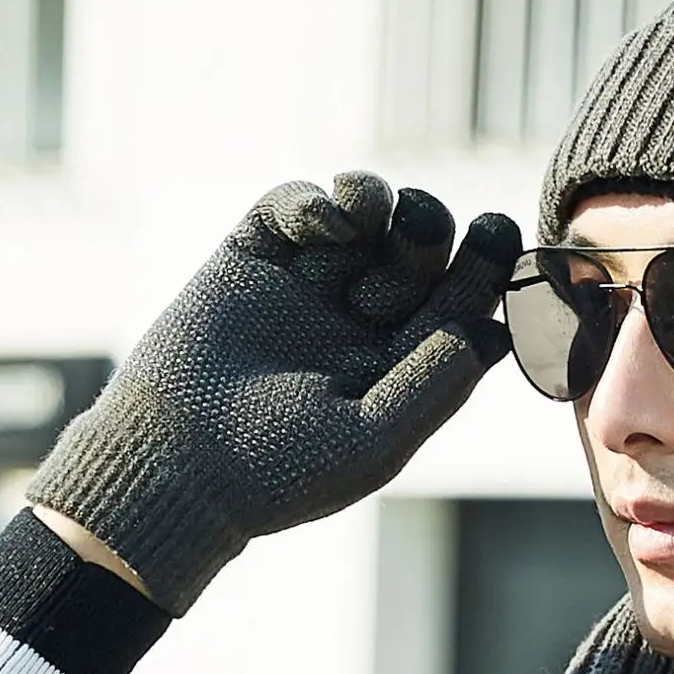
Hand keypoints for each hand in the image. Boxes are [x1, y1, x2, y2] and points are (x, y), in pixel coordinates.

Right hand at [27, 172, 521, 613]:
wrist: (174, 466)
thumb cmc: (283, 471)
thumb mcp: (375, 438)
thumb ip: (435, 385)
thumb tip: (496, 332)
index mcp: (402, 368)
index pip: (457, 307)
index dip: (482, 269)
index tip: (499, 233)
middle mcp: (361, 323)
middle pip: (418, 255)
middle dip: (430, 232)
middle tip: (424, 225)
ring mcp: (307, 288)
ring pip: (363, 222)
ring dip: (380, 203)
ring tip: (377, 208)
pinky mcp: (251, 260)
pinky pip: (293, 209)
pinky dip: (317, 202)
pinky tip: (329, 220)